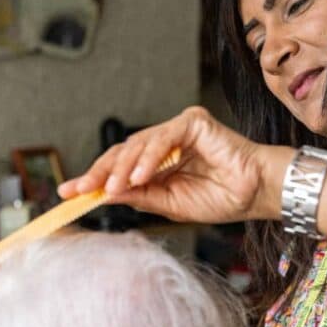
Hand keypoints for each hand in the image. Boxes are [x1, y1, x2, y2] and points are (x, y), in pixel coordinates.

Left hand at [59, 106, 292, 224]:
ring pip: (139, 144)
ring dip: (123, 167)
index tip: (70, 193)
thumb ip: (140, 196)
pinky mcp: (193, 122)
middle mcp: (165, 142)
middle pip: (123, 152)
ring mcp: (178, 129)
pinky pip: (164, 137)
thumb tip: (105, 193)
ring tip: (114, 187)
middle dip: (100, 172)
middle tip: (80, 189)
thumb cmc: (223, 198)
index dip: (95, 179)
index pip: (120, 167)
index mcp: (159, 163)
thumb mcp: (171, 204)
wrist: (256, 194)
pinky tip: (141, 176)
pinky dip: (150, 157)